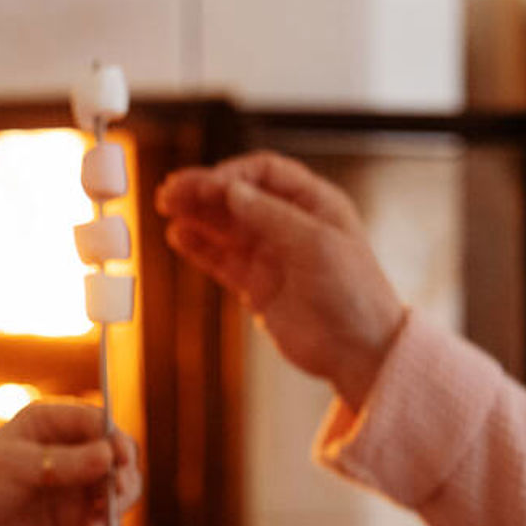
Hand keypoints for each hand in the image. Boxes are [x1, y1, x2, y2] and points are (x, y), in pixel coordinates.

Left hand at [0, 402, 140, 525]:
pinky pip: (106, 522)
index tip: (120, 456)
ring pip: (121, 489)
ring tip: (106, 513)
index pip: (98, 422)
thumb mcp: (16, 465)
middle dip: (124, 472)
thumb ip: (63, 462)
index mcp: (55, 424)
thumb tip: (110, 455)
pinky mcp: (81, 521)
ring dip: (121, 500)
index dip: (115, 437)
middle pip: (119, 455)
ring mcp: (80, 488)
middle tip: (118, 490)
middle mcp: (75, 453)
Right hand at [155, 150, 405, 408]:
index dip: (232, 174)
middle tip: (170, 191)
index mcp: (315, 204)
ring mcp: (272, 255)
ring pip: (224, 226)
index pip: (264, 174)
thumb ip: (270, 215)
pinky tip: (178, 236)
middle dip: (204, 191)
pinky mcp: (257, 285)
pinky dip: (199, 247)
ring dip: (195, 215)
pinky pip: (221, 258)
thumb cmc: (353, 293)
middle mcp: (291, 224)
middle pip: (238, 196)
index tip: (206, 186)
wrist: (359, 352)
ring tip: (166, 209)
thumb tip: (229, 190)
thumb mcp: (316, 244)